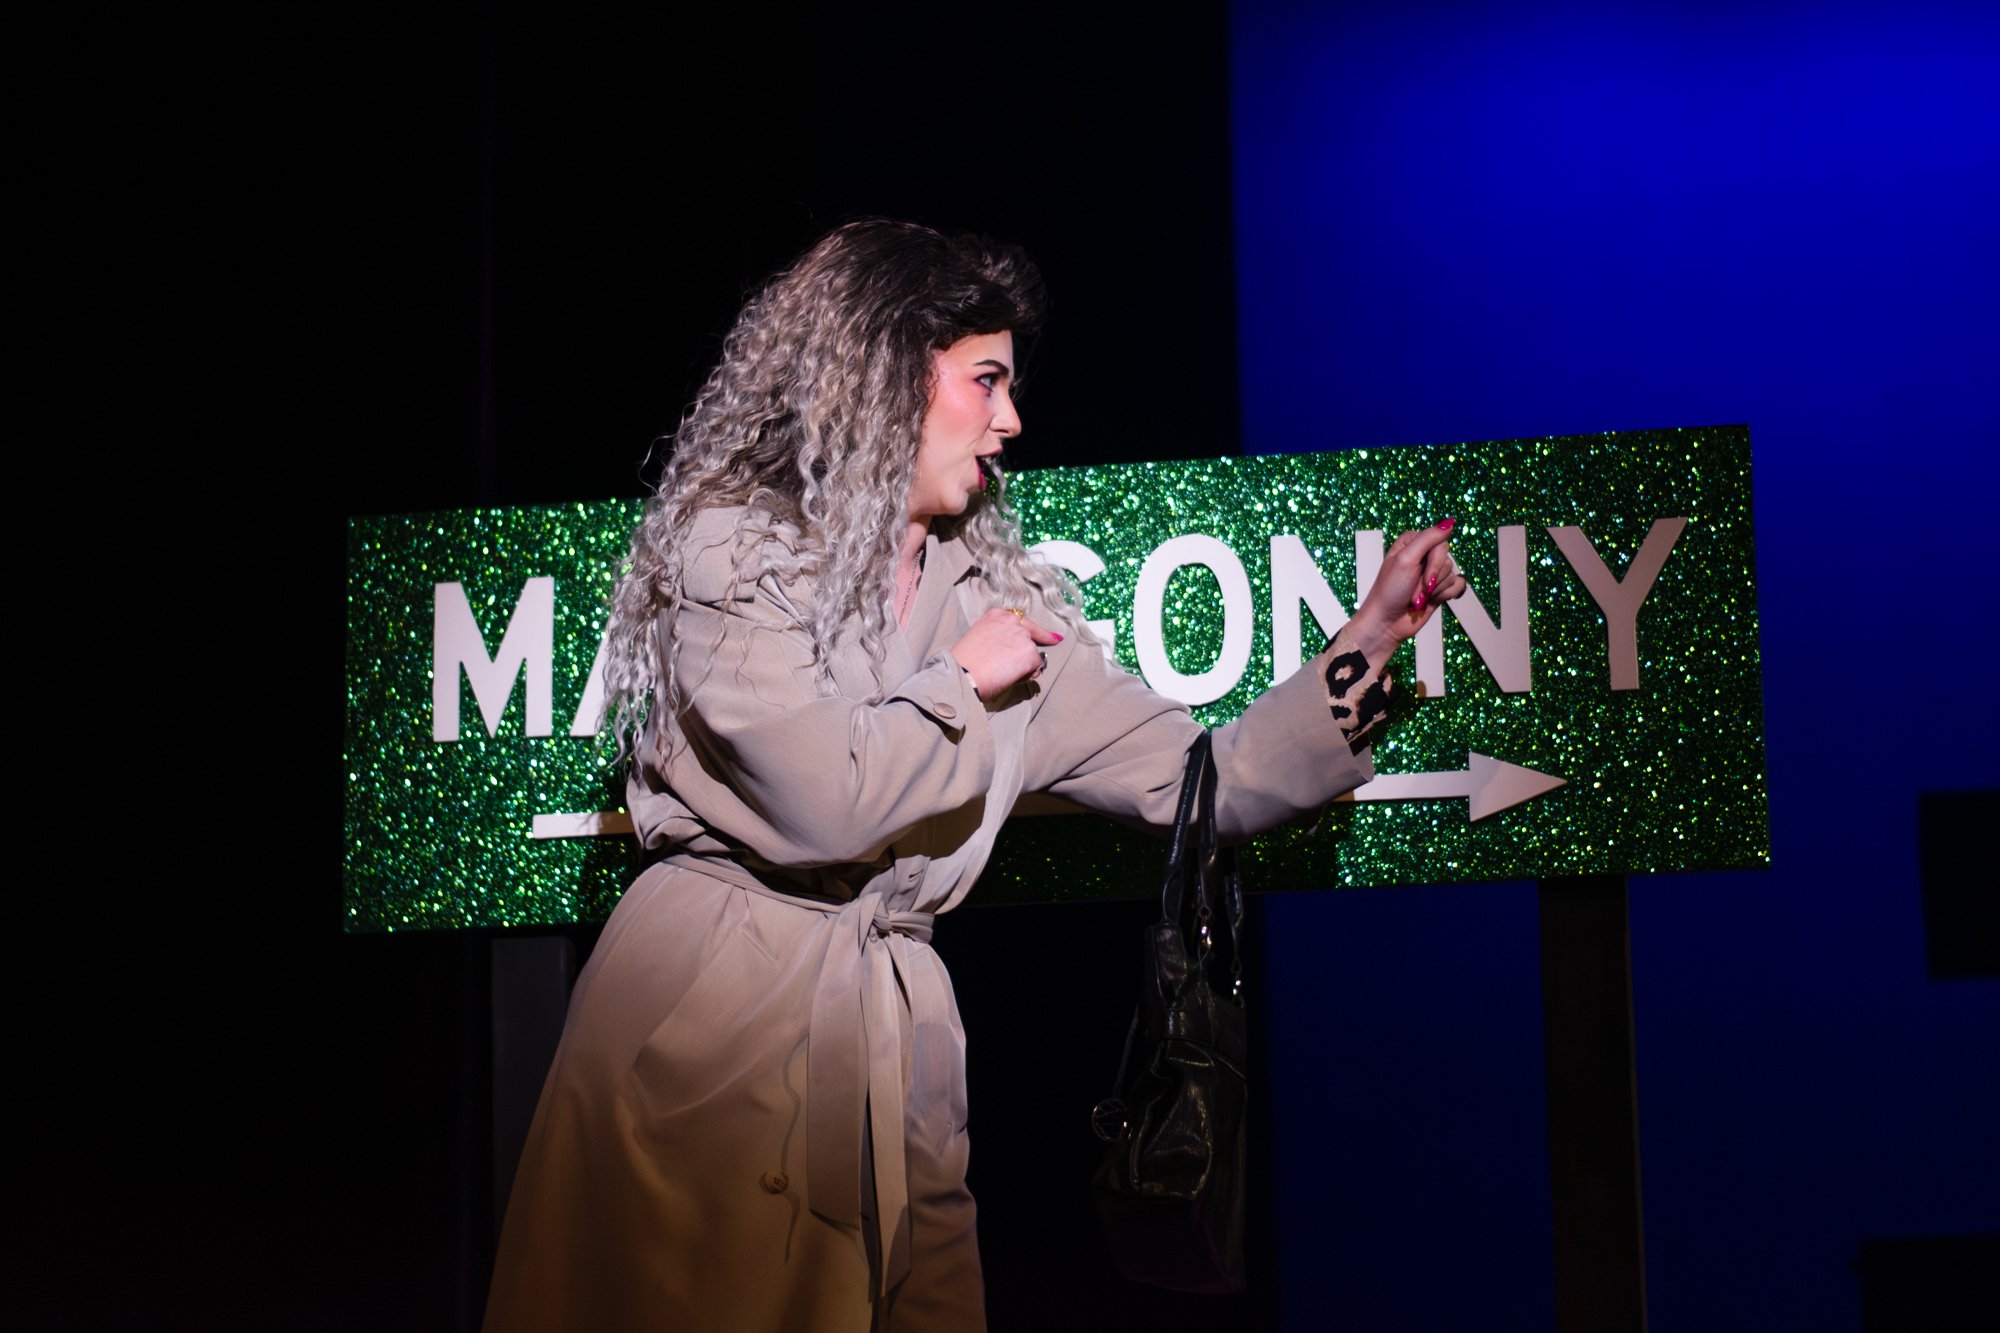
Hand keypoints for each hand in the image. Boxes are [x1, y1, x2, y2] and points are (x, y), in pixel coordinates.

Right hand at [951, 608, 1062, 696]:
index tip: (1052, 638)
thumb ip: (998, 637)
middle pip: (1029, 637)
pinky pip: (1035, 668)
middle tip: (1010, 668)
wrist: (962, 673)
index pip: (1020, 621)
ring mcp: (1023, 636)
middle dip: (1025, 652)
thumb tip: (1012, 654)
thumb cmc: (964, 662)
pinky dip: (1026, 675)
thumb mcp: (979, 637)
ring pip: (1032, 654)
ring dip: (1024, 666)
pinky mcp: (1030, 654)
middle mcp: (1013, 621)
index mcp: (996, 615)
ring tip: (1002, 674)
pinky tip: (1009, 678)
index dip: (1036, 632)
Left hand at [1348, 519, 1468, 662]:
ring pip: (1451, 573)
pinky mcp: (1439, 589)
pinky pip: (1457, 585)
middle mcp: (1422, 556)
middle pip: (1446, 557)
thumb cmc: (1389, 591)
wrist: (1387, 623)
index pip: (1439, 540)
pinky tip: (1430, 601)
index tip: (1419, 572)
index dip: (1433, 559)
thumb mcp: (1406, 559)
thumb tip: (1449, 523)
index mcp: (1411, 543)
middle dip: (1431, 577)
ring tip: (1416, 598)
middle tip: (1415, 589)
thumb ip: (1428, 538)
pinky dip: (1445, 595)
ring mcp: (1430, 573)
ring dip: (1433, 590)